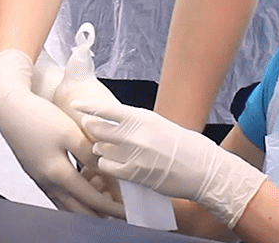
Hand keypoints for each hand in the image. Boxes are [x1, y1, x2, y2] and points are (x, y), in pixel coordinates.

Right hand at [0, 50, 124, 217]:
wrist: (8, 108)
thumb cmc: (37, 116)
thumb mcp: (70, 132)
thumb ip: (90, 154)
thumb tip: (109, 170)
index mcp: (58, 174)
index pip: (91, 199)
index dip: (112, 206)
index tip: (127, 210)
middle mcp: (48, 182)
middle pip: (79, 209)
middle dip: (101, 213)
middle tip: (119, 213)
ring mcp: (41, 179)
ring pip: (68, 204)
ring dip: (87, 206)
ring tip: (105, 203)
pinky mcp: (37, 173)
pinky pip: (59, 194)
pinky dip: (74, 197)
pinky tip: (83, 188)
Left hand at [74, 98, 264, 227]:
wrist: (203, 169)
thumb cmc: (182, 145)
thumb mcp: (158, 124)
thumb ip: (134, 122)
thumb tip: (112, 118)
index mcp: (142, 117)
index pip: (107, 109)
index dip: (88, 107)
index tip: (74, 104)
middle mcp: (136, 134)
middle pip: (98, 128)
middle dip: (91, 129)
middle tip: (90, 130)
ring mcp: (135, 155)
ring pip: (101, 148)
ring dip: (99, 148)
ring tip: (105, 149)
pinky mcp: (135, 174)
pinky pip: (108, 167)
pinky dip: (106, 165)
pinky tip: (111, 164)